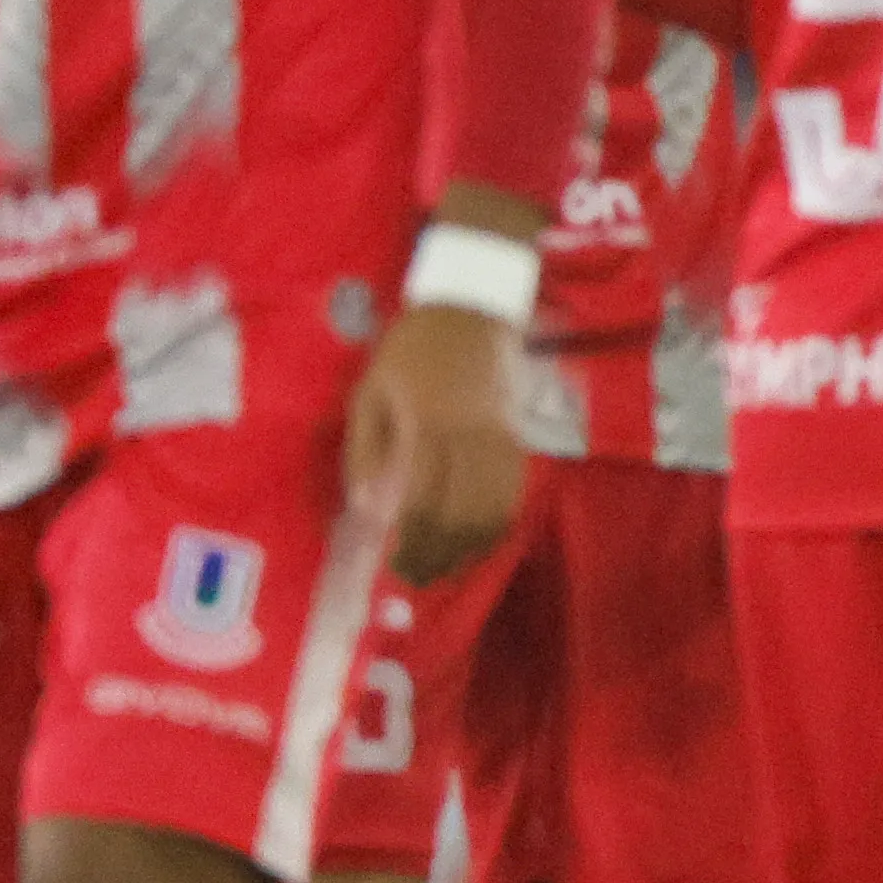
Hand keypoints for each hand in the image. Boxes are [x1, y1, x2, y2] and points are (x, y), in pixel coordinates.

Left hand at [350, 300, 527, 585]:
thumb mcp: (370, 391)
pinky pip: (512, 491)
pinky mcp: (516, 436)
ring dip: (470, 546)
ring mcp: (499, 436)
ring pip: (494, 509)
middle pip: (462, 513)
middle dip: (439, 552)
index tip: (395, 562)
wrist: (470, 308)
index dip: (412, 539)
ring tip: (445, 564)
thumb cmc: (410, 350)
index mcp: (426, 422)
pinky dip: (497, 523)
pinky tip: (479, 538)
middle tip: (417, 575)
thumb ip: (365, 450)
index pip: (424, 498)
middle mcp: (469, 434)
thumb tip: (368, 507)